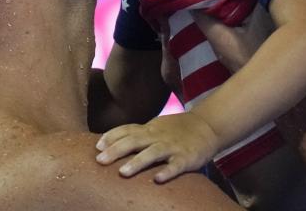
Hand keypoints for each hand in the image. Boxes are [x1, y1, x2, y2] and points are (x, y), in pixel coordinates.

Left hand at [95, 112, 219, 182]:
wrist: (208, 125)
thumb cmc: (177, 130)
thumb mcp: (156, 127)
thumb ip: (137, 134)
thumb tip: (111, 145)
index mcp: (149, 129)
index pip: (127, 129)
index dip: (112, 136)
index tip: (97, 146)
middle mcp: (158, 136)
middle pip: (134, 140)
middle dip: (116, 150)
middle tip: (99, 160)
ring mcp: (172, 146)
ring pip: (153, 153)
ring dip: (137, 162)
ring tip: (122, 172)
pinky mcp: (187, 157)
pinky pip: (176, 165)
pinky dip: (167, 171)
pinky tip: (158, 179)